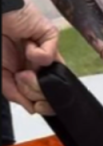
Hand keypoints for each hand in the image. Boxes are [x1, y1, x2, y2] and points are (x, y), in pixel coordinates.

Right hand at [1, 1, 62, 115]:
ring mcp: (48, 50)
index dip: (43, 104)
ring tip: (22, 69)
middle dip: (35, 92)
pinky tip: (26, 43)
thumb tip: (32, 109)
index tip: (35, 105)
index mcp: (31, 73)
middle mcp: (42, 64)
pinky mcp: (51, 37)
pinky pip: (50, 56)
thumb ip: (14, 93)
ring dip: (36, 78)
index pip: (46, 95)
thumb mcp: (1, 74)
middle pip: (52, 90)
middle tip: (20, 78)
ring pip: (54, 76)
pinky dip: (35, 53)